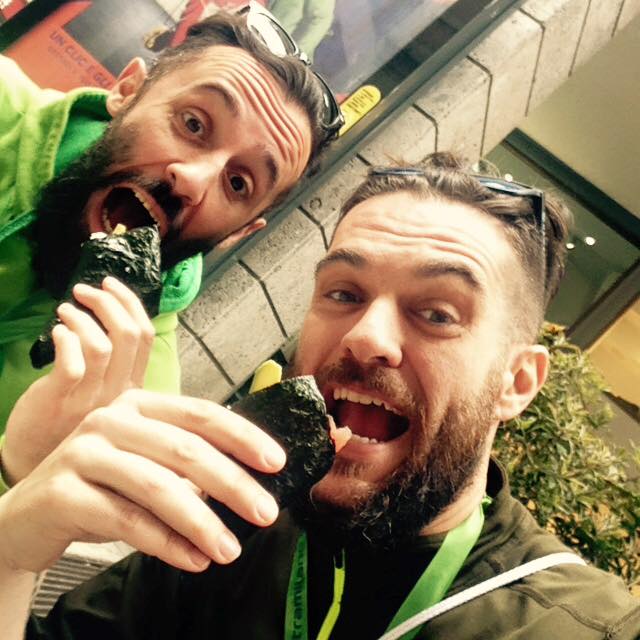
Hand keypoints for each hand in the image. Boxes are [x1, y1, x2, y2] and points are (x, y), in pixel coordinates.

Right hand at [0, 390, 284, 573]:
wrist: (27, 515)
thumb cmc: (101, 486)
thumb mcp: (146, 464)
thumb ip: (187, 464)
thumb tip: (249, 483)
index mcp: (139, 404)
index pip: (201, 414)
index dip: (243, 436)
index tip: (276, 462)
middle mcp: (112, 420)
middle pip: (185, 449)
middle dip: (232, 483)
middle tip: (266, 513)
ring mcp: (84, 452)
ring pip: (158, 486)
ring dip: (201, 521)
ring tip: (229, 549)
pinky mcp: (64, 491)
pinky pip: (126, 520)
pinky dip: (166, 542)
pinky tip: (192, 558)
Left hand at [2, 277, 154, 484]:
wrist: (37, 464)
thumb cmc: (71, 423)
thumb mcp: (110, 398)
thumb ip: (120, 367)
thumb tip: (120, 318)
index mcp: (134, 388)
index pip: (145, 336)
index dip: (130, 303)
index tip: (111, 284)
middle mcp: (119, 393)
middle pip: (129, 335)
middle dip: (108, 301)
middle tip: (84, 290)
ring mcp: (90, 399)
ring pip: (102, 344)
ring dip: (83, 317)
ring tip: (65, 310)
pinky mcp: (59, 402)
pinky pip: (72, 362)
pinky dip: (66, 338)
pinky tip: (56, 332)